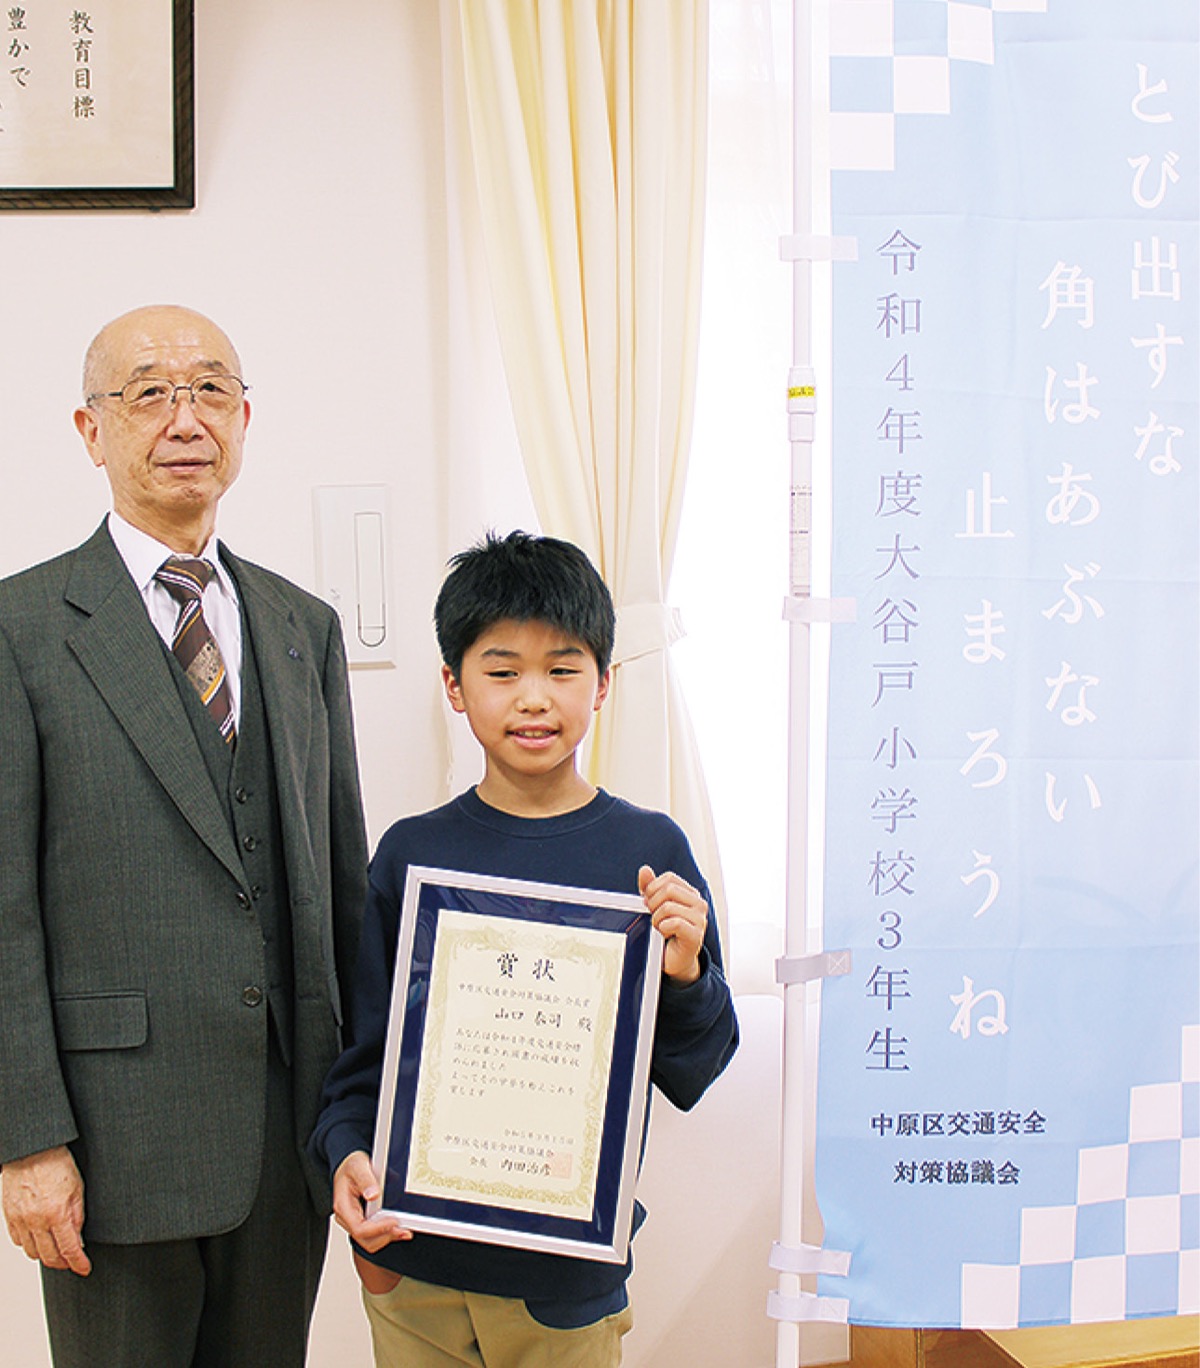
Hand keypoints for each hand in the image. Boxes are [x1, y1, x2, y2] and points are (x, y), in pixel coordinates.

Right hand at [2, 1145, 90, 1275]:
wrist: (32, 1150)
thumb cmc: (57, 1163)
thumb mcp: (78, 1189)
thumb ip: (78, 1217)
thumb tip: (79, 1240)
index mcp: (56, 1213)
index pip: (69, 1250)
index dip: (78, 1263)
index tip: (85, 1268)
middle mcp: (36, 1221)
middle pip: (49, 1257)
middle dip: (64, 1264)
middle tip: (73, 1262)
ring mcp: (20, 1220)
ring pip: (32, 1253)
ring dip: (46, 1256)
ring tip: (57, 1251)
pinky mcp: (9, 1216)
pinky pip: (19, 1241)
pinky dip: (30, 1245)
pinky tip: (39, 1239)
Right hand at [332, 1151, 411, 1253]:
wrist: (350, 1165)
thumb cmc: (351, 1166)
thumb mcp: (358, 1166)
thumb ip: (366, 1179)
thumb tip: (373, 1195)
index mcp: (343, 1206)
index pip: (358, 1228)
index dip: (378, 1228)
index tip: (394, 1221)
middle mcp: (347, 1218)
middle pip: (365, 1239)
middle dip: (386, 1236)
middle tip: (404, 1230)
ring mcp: (354, 1221)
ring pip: (370, 1242)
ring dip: (387, 1238)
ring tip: (404, 1231)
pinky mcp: (363, 1221)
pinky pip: (373, 1236)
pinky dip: (387, 1234)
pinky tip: (398, 1228)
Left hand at [639, 866, 705, 984]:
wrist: (674, 960)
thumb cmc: (665, 931)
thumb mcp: (654, 906)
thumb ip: (649, 888)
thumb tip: (644, 869)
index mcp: (690, 894)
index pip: (669, 878)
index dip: (653, 889)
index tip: (649, 904)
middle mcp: (699, 904)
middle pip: (668, 889)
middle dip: (653, 904)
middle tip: (653, 917)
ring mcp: (700, 919)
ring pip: (668, 906)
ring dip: (656, 919)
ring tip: (660, 928)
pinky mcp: (696, 935)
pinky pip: (674, 923)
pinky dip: (663, 929)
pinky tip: (666, 935)